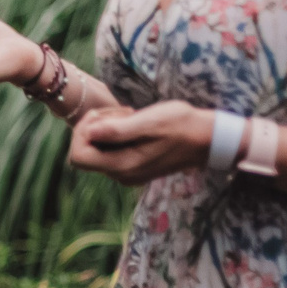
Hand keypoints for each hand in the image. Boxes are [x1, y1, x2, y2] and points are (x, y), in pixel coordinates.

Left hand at [69, 100, 213, 184]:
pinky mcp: (134, 165)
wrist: (208, 138)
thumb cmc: (181, 125)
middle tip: (121, 113)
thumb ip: (117, 130)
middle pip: (85, 151)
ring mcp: (128, 172)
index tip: (102, 116)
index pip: (77, 156)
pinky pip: (111, 149)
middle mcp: (122, 174)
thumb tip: (89, 133)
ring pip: (98, 148)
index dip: (81, 133)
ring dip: (107, 127)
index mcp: (122, 166)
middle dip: (94, 127)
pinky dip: (116, 133)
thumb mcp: (149, 122)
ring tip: (132, 115)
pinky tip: (135, 121)